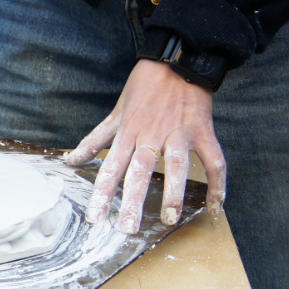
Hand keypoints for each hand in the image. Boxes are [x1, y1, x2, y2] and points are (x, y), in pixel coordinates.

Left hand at [64, 59, 226, 233]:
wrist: (178, 60)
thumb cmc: (143, 88)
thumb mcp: (115, 113)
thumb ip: (94, 140)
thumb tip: (69, 160)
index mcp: (128, 133)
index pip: (111, 168)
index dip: (102, 193)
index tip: (96, 217)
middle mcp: (151, 135)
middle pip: (140, 171)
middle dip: (133, 200)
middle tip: (128, 227)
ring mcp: (179, 133)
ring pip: (177, 165)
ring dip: (173, 193)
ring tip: (169, 218)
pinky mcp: (203, 130)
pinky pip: (214, 159)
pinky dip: (218, 182)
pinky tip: (216, 205)